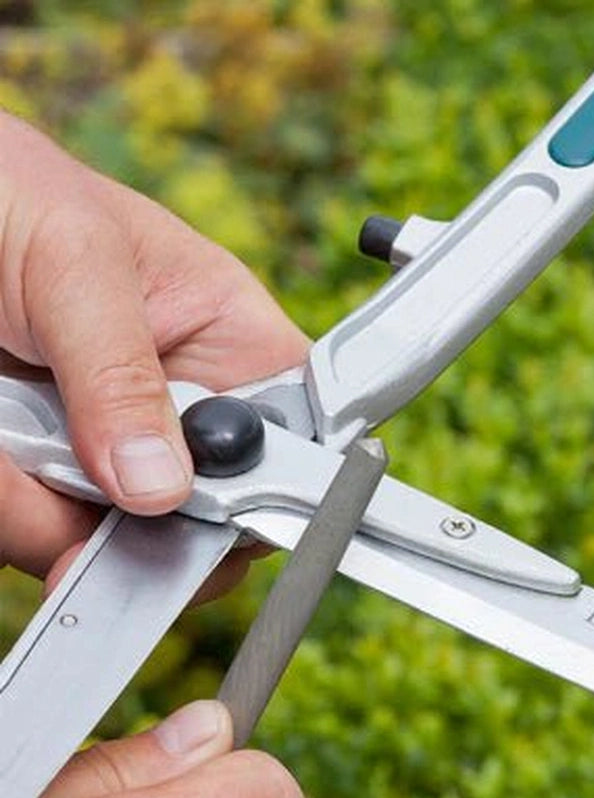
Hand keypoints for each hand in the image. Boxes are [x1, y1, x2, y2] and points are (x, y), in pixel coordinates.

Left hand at [0, 111, 310, 583]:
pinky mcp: (57, 481)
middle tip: (90, 507)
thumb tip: (158, 485)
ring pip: (119, 540)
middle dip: (146, 524)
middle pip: (210, 517)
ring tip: (14, 441)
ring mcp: (121, 455)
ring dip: (55, 513)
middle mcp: (189, 417)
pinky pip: (48, 528)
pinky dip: (19, 511)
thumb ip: (121, 373)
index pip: (298, 441)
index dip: (279, 491)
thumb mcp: (79, 267)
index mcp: (238, 352)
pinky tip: (4, 459)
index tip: (222, 517)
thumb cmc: (21, 196)